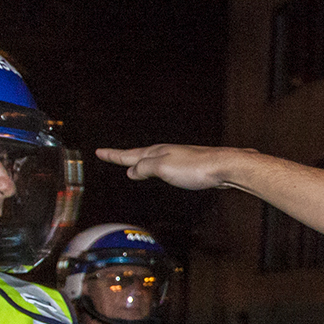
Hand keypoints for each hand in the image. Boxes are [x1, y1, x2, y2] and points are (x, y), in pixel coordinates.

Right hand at [96, 144, 257, 190]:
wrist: (224, 167)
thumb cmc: (196, 167)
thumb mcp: (163, 167)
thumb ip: (145, 168)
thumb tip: (131, 171)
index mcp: (156, 153)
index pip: (129, 155)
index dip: (113, 155)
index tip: (99, 152)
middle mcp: (165, 153)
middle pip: (139, 155)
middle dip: (123, 157)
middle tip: (109, 155)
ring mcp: (176, 159)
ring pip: (151, 160)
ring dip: (139, 162)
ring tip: (130, 163)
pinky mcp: (187, 167)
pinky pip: (164, 167)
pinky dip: (154, 169)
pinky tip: (158, 171)